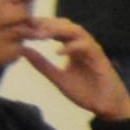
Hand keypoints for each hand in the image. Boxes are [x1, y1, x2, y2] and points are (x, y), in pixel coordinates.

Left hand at [6, 17, 129, 120]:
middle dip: (46, 23)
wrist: (107, 106)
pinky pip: (86, 46)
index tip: (22, 26)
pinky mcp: (100, 58)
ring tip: (41, 35)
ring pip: (76, 30)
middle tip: (28, 26)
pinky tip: (57, 51)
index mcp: (72, 47)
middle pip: (65, 24)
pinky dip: (72, 46)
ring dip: (58, 30)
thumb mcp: (58, 78)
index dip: (40, 26)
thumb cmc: (86, 92)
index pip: (55, 29)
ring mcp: (92, 50)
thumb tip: (23, 51)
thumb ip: (42, 64)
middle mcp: (82, 45)